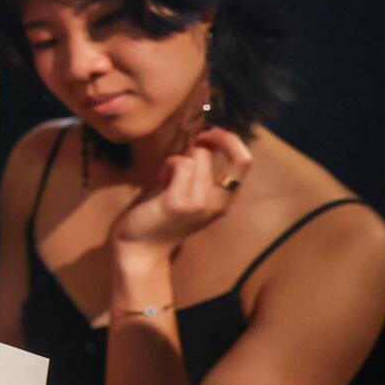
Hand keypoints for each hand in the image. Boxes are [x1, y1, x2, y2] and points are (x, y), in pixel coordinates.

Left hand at [108, 127, 252, 255]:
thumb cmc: (158, 216)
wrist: (139, 250)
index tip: (212, 134)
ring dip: (179, 158)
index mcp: (223, 201)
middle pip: (230, 154)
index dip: (232, 140)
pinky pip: (181, 164)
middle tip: (195, 140)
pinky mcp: (179, 203)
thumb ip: (197, 171)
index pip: (245, 161)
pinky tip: (160, 180)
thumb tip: (200, 140)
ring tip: (166, 176)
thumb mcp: (186, 191)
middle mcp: (218, 204)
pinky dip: (168, 165)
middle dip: (213, 138)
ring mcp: (200, 204)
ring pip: (198, 156)